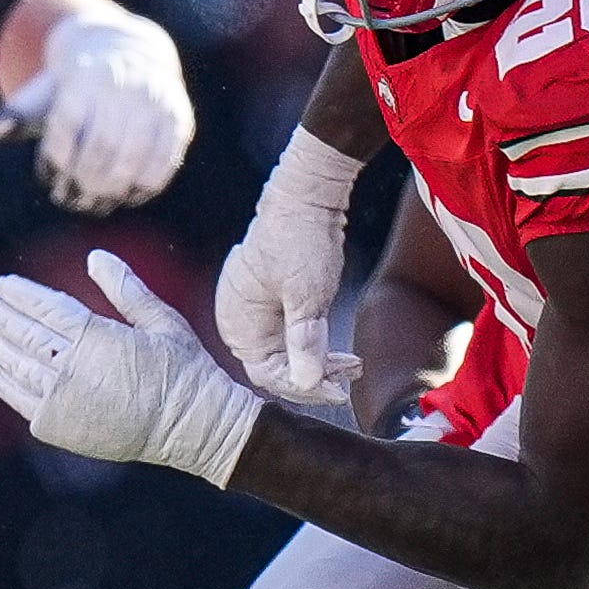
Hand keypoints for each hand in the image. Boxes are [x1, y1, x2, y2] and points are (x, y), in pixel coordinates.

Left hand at [0, 0, 193, 213]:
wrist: (125, 50)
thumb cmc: (74, 84)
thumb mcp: (43, 91)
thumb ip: (17, 113)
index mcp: (86, 75)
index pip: (67, 126)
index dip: (56, 159)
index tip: (49, 179)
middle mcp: (126, 85)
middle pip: (102, 146)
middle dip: (84, 181)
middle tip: (72, 201)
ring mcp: (157, 101)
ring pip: (134, 156)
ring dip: (113, 188)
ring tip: (96, 204)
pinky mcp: (180, 117)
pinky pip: (166, 160)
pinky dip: (146, 185)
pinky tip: (127, 197)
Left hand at [0, 252, 263, 484]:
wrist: (194, 426)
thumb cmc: (183, 369)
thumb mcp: (161, 320)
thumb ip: (125, 288)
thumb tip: (94, 256)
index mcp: (95, 336)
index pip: (44, 308)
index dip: (21, 294)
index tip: (4, 285)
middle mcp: (70, 366)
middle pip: (24, 334)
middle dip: (3, 317)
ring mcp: (60, 399)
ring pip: (16, 365)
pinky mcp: (57, 426)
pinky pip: (18, 399)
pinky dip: (2, 381)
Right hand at [216, 128, 364, 404]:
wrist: (305, 197)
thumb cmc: (302, 241)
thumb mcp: (307, 295)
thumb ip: (304, 342)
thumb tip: (305, 383)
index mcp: (237, 321)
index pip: (267, 373)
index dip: (303, 387)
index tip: (338, 391)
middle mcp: (237, 320)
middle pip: (273, 366)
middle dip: (312, 375)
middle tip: (350, 376)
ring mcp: (250, 310)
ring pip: (281, 353)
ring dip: (315, 362)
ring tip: (352, 364)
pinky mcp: (265, 301)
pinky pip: (285, 335)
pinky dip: (310, 344)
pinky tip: (337, 350)